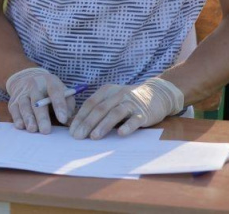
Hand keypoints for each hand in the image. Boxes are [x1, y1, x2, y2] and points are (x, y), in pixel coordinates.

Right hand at [5, 67, 72, 134]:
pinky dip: (17, 118)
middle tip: (46, 131)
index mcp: (50, 81)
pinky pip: (14, 109)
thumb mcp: (62, 91)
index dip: (59, 105)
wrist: (27, 78)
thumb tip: (68, 120)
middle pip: (37, 100)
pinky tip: (21, 126)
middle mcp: (34, 85)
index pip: (55, 92)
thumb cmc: (50, 91)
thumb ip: (68, 104)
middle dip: (42, 117)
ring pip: (24, 105)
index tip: (63, 119)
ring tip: (33, 129)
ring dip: (28, 118)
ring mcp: (22, 92)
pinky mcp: (13, 100)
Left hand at [69, 77, 183, 139]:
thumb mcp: (112, 100)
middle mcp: (117, 95)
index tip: (71, 131)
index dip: (79, 117)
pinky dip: (127, 126)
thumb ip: (98, 109)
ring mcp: (131, 103)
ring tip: (93, 137)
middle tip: (77, 137)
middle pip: (99, 109)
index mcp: (107, 91)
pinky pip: (134, 120)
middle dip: (87, 123)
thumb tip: (78, 124)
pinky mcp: (143, 113)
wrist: (157, 94)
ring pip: (114, 113)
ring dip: (103, 125)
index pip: (89, 104)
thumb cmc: (128, 101)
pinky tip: (120, 134)